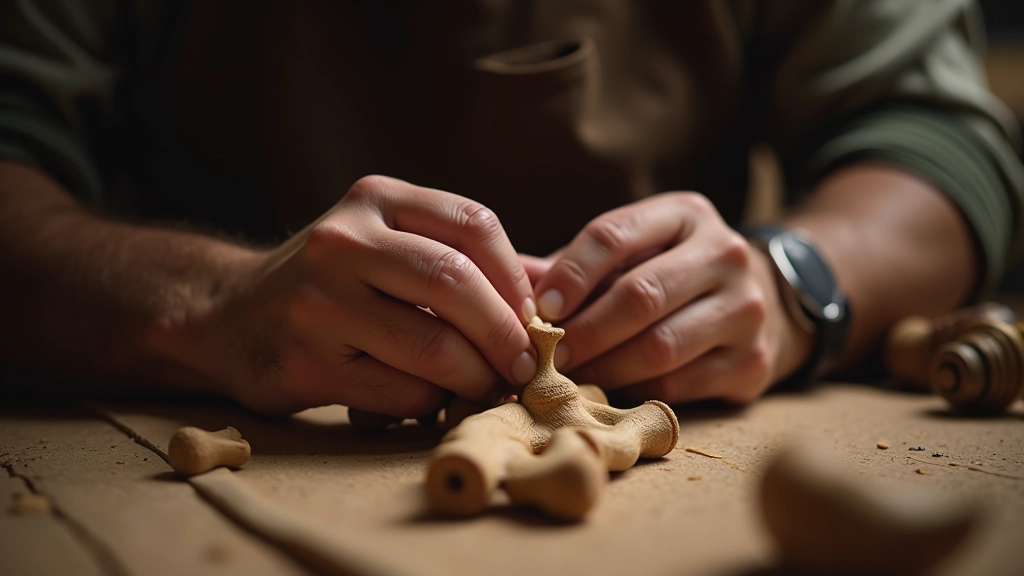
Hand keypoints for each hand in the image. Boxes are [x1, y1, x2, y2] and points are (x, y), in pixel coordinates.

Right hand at [149, 176, 537, 414]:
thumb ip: (465, 258)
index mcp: (375, 199)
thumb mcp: (388, 246)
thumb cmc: (331, 283)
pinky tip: (435, 398)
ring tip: (491, 386)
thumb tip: (555, 289)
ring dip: (477, 376)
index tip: (535, 316)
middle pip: (457, 283)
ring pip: (434, 345)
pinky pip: (402, 390)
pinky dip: (433, 401)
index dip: (518, 278)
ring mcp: (320, 301)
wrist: (225, 316)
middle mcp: (342, 241)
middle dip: (507, 333)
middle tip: (527, 365)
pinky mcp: (307, 361)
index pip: (474, 225)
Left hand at [529, 193, 812, 403]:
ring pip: (659, 347)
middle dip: (583, 330)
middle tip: (546, 355)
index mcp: (685, 214)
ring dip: (603, 367)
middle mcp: (724, 253)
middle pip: (639, 296)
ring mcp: (745, 309)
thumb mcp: (633, 251)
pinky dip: (632, 393)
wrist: (764, 301)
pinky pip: (677, 386)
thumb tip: (508, 282)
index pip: (615, 236)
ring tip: (568, 378)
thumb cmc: (671, 272)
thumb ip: (573, 264)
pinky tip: (606, 393)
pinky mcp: (751, 363)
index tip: (540, 309)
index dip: (570, 274)